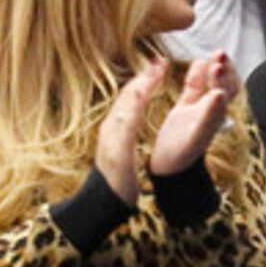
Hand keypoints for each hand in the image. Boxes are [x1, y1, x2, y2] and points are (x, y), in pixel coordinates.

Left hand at [96, 59, 167, 205]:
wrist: (102, 203)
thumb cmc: (116, 184)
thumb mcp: (123, 153)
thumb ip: (128, 124)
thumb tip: (136, 96)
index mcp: (118, 126)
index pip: (135, 94)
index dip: (149, 78)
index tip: (163, 63)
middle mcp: (113, 126)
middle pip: (130, 94)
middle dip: (146, 77)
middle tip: (160, 63)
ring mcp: (113, 134)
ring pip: (128, 102)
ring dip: (142, 86)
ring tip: (154, 75)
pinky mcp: (115, 142)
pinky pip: (128, 113)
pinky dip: (138, 101)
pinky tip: (143, 103)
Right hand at [148, 51, 237, 178]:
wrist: (169, 167)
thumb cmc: (183, 154)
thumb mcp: (196, 134)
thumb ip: (208, 114)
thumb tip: (220, 94)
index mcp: (217, 115)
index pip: (226, 91)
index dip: (224, 77)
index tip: (218, 64)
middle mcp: (211, 110)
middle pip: (223, 85)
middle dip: (223, 69)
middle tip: (220, 53)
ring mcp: (198, 108)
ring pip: (209, 84)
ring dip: (212, 69)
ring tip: (214, 54)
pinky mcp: (184, 109)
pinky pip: (193, 88)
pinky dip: (195, 75)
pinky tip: (196, 63)